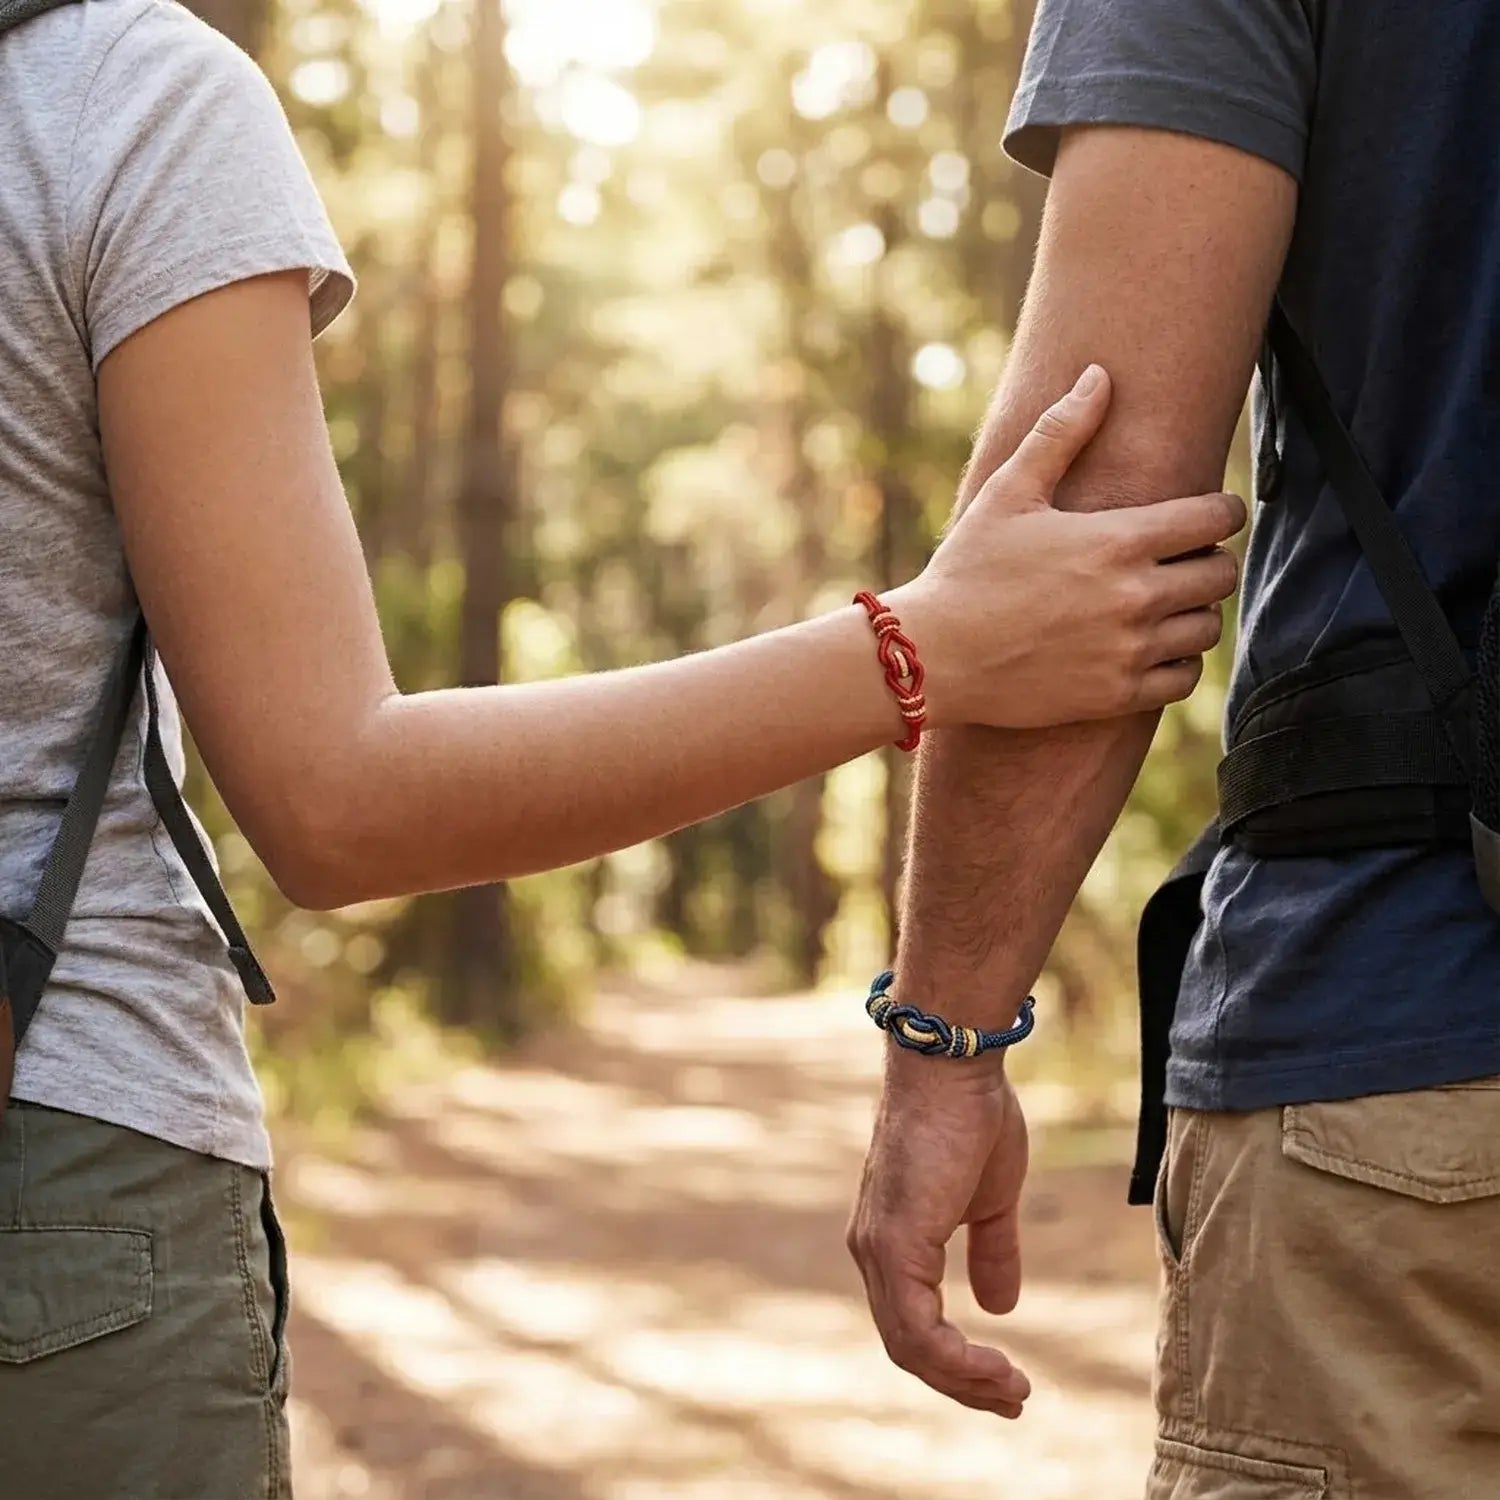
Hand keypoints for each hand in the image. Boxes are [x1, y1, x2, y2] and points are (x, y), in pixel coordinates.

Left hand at [848, 1053, 1031, 1415]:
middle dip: (963, 1382)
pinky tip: (997, 1367)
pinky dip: (956, 1360)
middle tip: (1014, 1400)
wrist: (952, 1067)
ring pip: (910, 1347)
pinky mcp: (892, 1245)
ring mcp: (877, 1249)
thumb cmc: (970, 1117)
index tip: (1007, 1378)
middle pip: (908, 1346)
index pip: (913, 1323)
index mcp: (891, 1240)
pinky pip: (916, 1329)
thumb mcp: (990, 1199)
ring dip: (965, 1379)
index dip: (957, 1361)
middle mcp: (872, 1251)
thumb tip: (999, 1306)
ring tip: (1015, 1390)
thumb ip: (992, 1250)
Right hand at [890, 364, 1245, 730]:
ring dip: (1196, 613)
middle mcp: (1134, 596)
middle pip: (1221, 574)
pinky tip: (1152, 648)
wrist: (933, 656)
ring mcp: (1128, 650)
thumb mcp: (1008, 492)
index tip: (1211, 514)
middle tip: (1185, 559)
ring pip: (1207, 628)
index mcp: (1117, 540)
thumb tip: (1099, 376)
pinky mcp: (1116, 695)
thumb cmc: (967, 569)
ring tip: (1168, 604)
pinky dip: (1178, 663)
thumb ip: (1060, 433)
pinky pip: (1183, 679)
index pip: (1215, 518)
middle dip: (1211, 561)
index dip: (1223, 511)